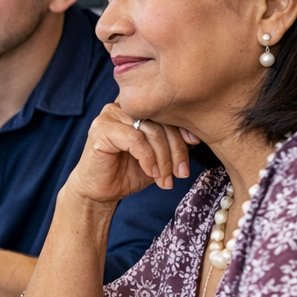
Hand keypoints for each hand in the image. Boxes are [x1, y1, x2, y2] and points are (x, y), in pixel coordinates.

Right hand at [67, 103, 193, 204]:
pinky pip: (135, 140)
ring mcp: (109, 116)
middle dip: (176, 150)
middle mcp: (122, 106)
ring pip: (151, 131)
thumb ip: (173, 142)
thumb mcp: (158, 156)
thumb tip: (195, 136)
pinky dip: (148, 159)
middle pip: (161, 121)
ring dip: (163, 159)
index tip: (194, 145)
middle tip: (180, 173)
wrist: (100, 190)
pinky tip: (150, 172)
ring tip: (165, 178)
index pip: (166, 110)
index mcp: (136, 107)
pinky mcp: (101, 130)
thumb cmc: (128, 172)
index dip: (183, 128)